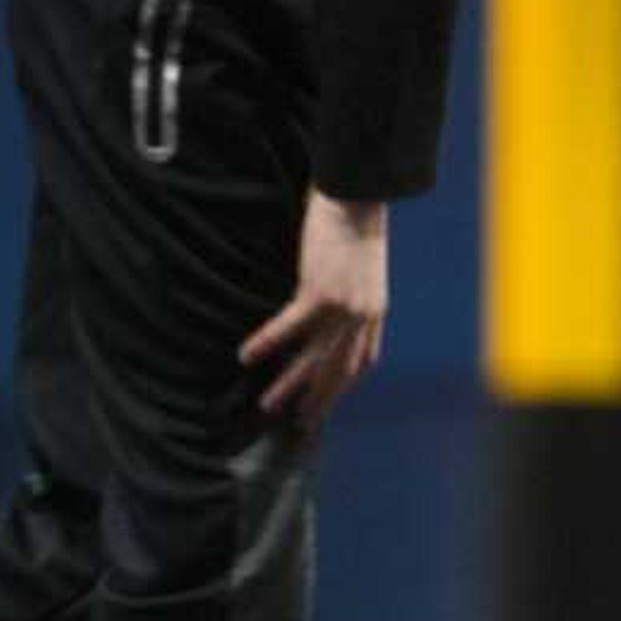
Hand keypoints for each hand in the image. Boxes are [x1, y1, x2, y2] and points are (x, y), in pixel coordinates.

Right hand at [240, 189, 389, 426]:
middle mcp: (363, 314)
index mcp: (375, 309)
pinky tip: (245, 357)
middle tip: (300, 424)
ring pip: (315, 357)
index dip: (344, 382)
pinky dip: (268, 343)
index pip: (363, 358)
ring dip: (290, 384)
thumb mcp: (363, 263)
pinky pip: (290, 326)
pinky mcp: (321, 291)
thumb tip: (333, 294)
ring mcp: (344, 306)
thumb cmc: (357, 221)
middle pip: (339, 369)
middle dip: (318, 399)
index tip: (329, 400)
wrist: (359, 196)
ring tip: (268, 405)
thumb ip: (354, 287)